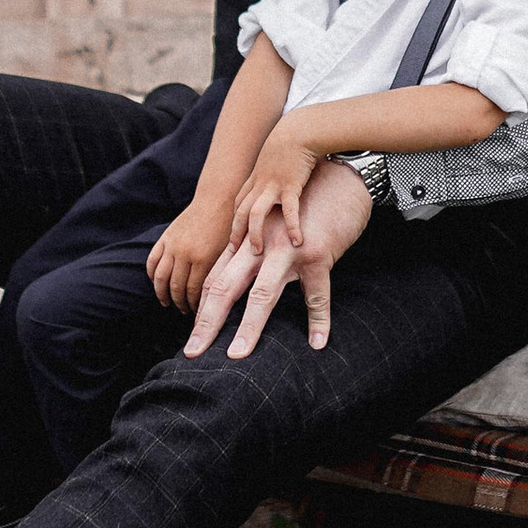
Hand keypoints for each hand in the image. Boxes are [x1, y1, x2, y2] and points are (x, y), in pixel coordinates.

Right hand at [146, 194, 234, 315]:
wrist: (219, 199)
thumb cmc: (230, 226)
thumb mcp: (229, 252)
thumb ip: (219, 273)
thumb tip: (217, 299)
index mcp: (203, 259)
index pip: (193, 292)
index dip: (195, 306)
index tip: (199, 313)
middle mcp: (184, 253)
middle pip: (176, 287)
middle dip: (180, 303)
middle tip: (185, 311)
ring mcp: (172, 245)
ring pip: (161, 277)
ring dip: (163, 294)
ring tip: (167, 303)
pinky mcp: (166, 238)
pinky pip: (153, 261)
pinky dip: (153, 275)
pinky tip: (158, 283)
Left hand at [195, 155, 373, 361]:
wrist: (336, 172)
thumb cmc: (306, 199)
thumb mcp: (274, 221)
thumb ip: (257, 243)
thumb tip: (248, 269)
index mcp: (248, 242)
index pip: (215, 280)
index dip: (201, 309)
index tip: (193, 336)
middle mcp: (260, 246)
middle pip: (224, 288)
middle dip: (206, 322)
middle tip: (192, 351)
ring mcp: (286, 251)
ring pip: (262, 295)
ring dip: (249, 328)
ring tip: (237, 355)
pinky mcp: (317, 252)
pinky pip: (317, 294)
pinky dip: (319, 320)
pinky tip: (317, 343)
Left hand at [231, 123, 327, 256]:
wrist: (300, 129)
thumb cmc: (292, 142)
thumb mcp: (276, 158)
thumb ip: (274, 171)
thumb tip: (278, 181)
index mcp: (256, 178)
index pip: (238, 203)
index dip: (234, 221)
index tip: (233, 238)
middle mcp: (260, 183)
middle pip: (240, 211)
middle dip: (235, 232)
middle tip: (233, 252)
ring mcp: (273, 185)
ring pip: (255, 213)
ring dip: (254, 234)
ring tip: (257, 252)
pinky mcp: (290, 185)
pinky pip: (288, 210)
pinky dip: (291, 226)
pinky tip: (297, 241)